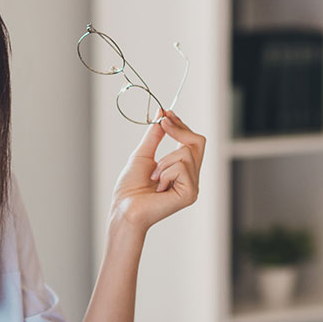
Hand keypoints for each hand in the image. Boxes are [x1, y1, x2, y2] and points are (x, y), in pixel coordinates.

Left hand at [110, 109, 204, 231]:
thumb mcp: (143, 154)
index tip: (166, 113)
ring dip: (164, 161)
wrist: (124, 209)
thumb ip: (155, 135)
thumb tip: (162, 113)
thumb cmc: (130, 188)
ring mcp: (192, 186)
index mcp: (182, 169)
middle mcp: (191, 177)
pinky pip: (182, 167)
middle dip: (179, 130)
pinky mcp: (190, 194)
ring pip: (187, 153)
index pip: (192, 141)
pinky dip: (165, 172)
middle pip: (198, 142)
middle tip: (163, 123)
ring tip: (153, 177)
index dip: (181, 125)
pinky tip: (158, 187)